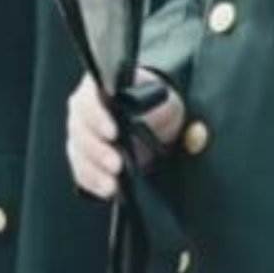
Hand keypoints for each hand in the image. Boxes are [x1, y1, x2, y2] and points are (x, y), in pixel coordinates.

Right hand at [65, 70, 182, 200]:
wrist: (153, 121)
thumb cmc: (157, 105)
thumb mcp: (170, 103)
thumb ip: (177, 115)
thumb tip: (197, 134)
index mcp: (103, 84)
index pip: (90, 95)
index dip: (98, 114)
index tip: (113, 131)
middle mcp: (87, 106)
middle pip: (78, 125)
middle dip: (95, 148)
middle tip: (116, 164)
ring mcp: (83, 132)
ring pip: (76, 149)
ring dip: (92, 168)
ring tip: (112, 183)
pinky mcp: (85, 156)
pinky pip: (80, 169)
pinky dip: (91, 180)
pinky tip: (108, 188)